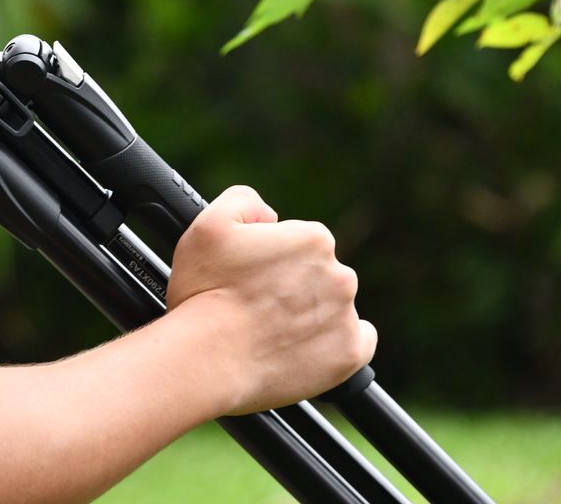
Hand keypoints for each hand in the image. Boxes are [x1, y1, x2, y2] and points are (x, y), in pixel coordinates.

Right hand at [163, 184, 375, 415]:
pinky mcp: (349, 355)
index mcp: (313, 239)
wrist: (209, 360)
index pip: (301, 242)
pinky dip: (335, 343)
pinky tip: (304, 345)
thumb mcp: (209, 224)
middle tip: (258, 304)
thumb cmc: (205, 293)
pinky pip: (356, 342)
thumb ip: (245, 200)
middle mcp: (339, 275)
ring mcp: (346, 318)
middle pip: (320, 274)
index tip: (253, 276)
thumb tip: (270, 215)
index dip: (273, 258)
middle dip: (293, 285)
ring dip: (311, 313)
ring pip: (333, 307)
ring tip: (272, 330)